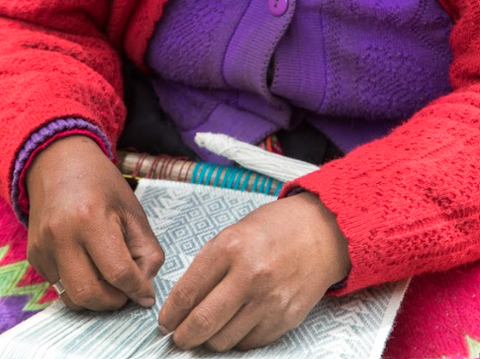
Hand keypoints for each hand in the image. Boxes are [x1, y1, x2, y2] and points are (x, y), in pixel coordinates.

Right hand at [27, 136, 163, 310]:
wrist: (59, 165)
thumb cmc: (104, 186)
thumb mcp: (134, 213)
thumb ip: (147, 252)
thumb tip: (144, 287)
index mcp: (91, 219)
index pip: (118, 271)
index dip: (138, 290)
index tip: (147, 296)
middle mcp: (61, 236)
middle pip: (89, 293)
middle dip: (115, 302)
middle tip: (128, 292)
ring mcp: (42, 248)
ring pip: (71, 297)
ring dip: (97, 300)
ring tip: (112, 282)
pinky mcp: (34, 257)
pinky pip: (60, 287)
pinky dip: (80, 287)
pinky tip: (92, 268)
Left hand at [158, 192, 350, 350]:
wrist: (321, 232)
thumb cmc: (274, 229)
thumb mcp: (233, 232)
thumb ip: (207, 265)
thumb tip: (184, 301)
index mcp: (230, 248)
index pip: (187, 293)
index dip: (170, 315)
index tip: (166, 322)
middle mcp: (250, 276)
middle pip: (202, 324)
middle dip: (183, 337)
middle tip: (179, 336)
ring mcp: (270, 300)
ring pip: (223, 341)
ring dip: (209, 340)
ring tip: (210, 329)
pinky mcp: (286, 318)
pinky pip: (249, 342)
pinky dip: (237, 338)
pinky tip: (237, 323)